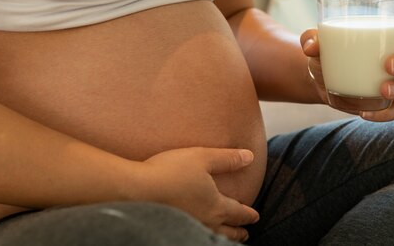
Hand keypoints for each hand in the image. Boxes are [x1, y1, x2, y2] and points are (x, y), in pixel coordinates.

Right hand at [134, 147, 258, 241]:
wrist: (138, 190)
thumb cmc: (171, 171)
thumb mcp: (203, 157)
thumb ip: (227, 158)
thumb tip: (250, 156)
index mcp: (216, 206)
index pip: (238, 213)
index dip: (248, 214)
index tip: (255, 217)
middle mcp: (205, 221)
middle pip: (227, 231)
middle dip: (238, 233)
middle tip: (244, 234)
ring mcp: (189, 227)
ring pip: (212, 237)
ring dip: (222, 238)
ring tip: (224, 239)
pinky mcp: (173, 228)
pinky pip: (194, 236)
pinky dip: (203, 238)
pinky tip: (197, 232)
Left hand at [300, 20, 393, 121]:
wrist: (320, 79)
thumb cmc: (326, 52)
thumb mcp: (317, 43)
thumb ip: (311, 38)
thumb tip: (310, 45)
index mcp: (389, 39)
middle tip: (388, 65)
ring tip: (382, 90)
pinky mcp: (385, 104)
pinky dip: (384, 114)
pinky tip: (365, 113)